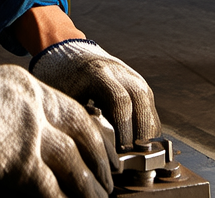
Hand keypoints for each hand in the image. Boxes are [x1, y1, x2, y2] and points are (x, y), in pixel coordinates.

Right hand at [0, 56, 111, 197]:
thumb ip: (10, 104)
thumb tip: (23, 127)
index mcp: (27, 85)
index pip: (72, 109)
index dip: (91, 132)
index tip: (101, 148)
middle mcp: (34, 105)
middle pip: (83, 133)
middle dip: (99, 159)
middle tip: (108, 177)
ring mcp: (29, 132)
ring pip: (74, 163)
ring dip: (88, 185)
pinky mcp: (17, 160)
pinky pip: (50, 186)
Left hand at [30, 40, 160, 150]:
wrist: (72, 56)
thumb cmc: (63, 80)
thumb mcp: (63, 95)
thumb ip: (77, 116)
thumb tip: (94, 147)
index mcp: (97, 72)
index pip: (118, 100)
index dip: (122, 128)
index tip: (120, 151)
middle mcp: (120, 72)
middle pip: (139, 102)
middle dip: (138, 133)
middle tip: (131, 157)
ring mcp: (133, 77)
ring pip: (149, 106)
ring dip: (146, 133)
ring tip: (136, 154)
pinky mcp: (140, 86)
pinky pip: (151, 109)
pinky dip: (148, 128)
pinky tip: (139, 145)